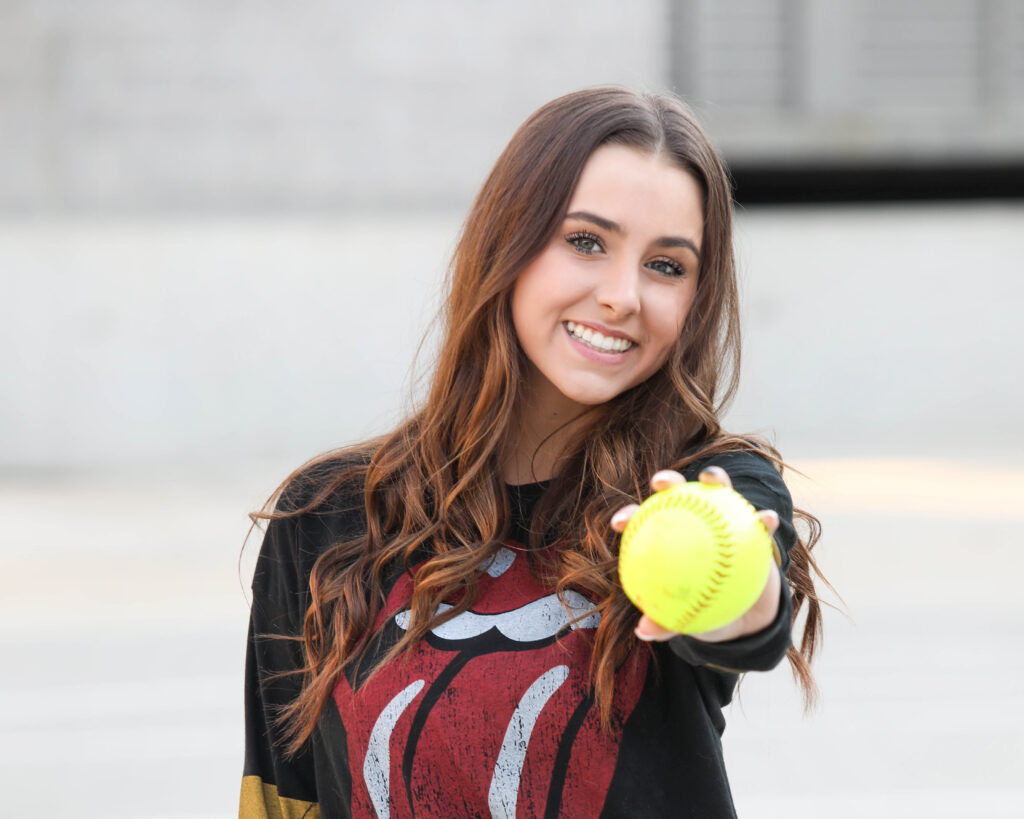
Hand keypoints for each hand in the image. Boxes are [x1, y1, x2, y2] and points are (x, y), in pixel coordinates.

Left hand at [610, 465, 781, 643]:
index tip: (618, 522)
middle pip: (676, 493)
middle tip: (660, 482)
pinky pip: (760, 521)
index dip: (629, 517)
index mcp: (670, 540)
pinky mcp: (754, 529)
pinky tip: (767, 519)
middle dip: (667, 480)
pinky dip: (763, 518)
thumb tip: (644, 632)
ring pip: (719, 492)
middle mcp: (695, 522)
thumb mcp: (687, 621)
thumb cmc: (706, 613)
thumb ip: (666, 623)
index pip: (643, 523)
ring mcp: (725, 521)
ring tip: (711, 478)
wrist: (745, 616)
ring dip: (715, 478)